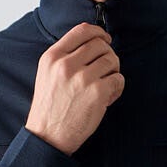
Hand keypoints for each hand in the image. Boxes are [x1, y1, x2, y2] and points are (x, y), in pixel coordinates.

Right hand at [25, 22, 123, 155]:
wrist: (48, 136)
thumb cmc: (50, 108)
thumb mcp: (47, 74)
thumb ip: (65, 57)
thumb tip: (92, 44)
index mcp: (53, 57)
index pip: (82, 30)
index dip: (98, 32)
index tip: (105, 39)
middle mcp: (66, 64)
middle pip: (100, 44)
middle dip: (107, 54)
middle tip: (106, 69)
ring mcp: (82, 78)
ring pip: (112, 60)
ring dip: (113, 71)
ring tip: (105, 84)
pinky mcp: (97, 93)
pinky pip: (118, 79)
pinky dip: (117, 87)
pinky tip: (108, 96)